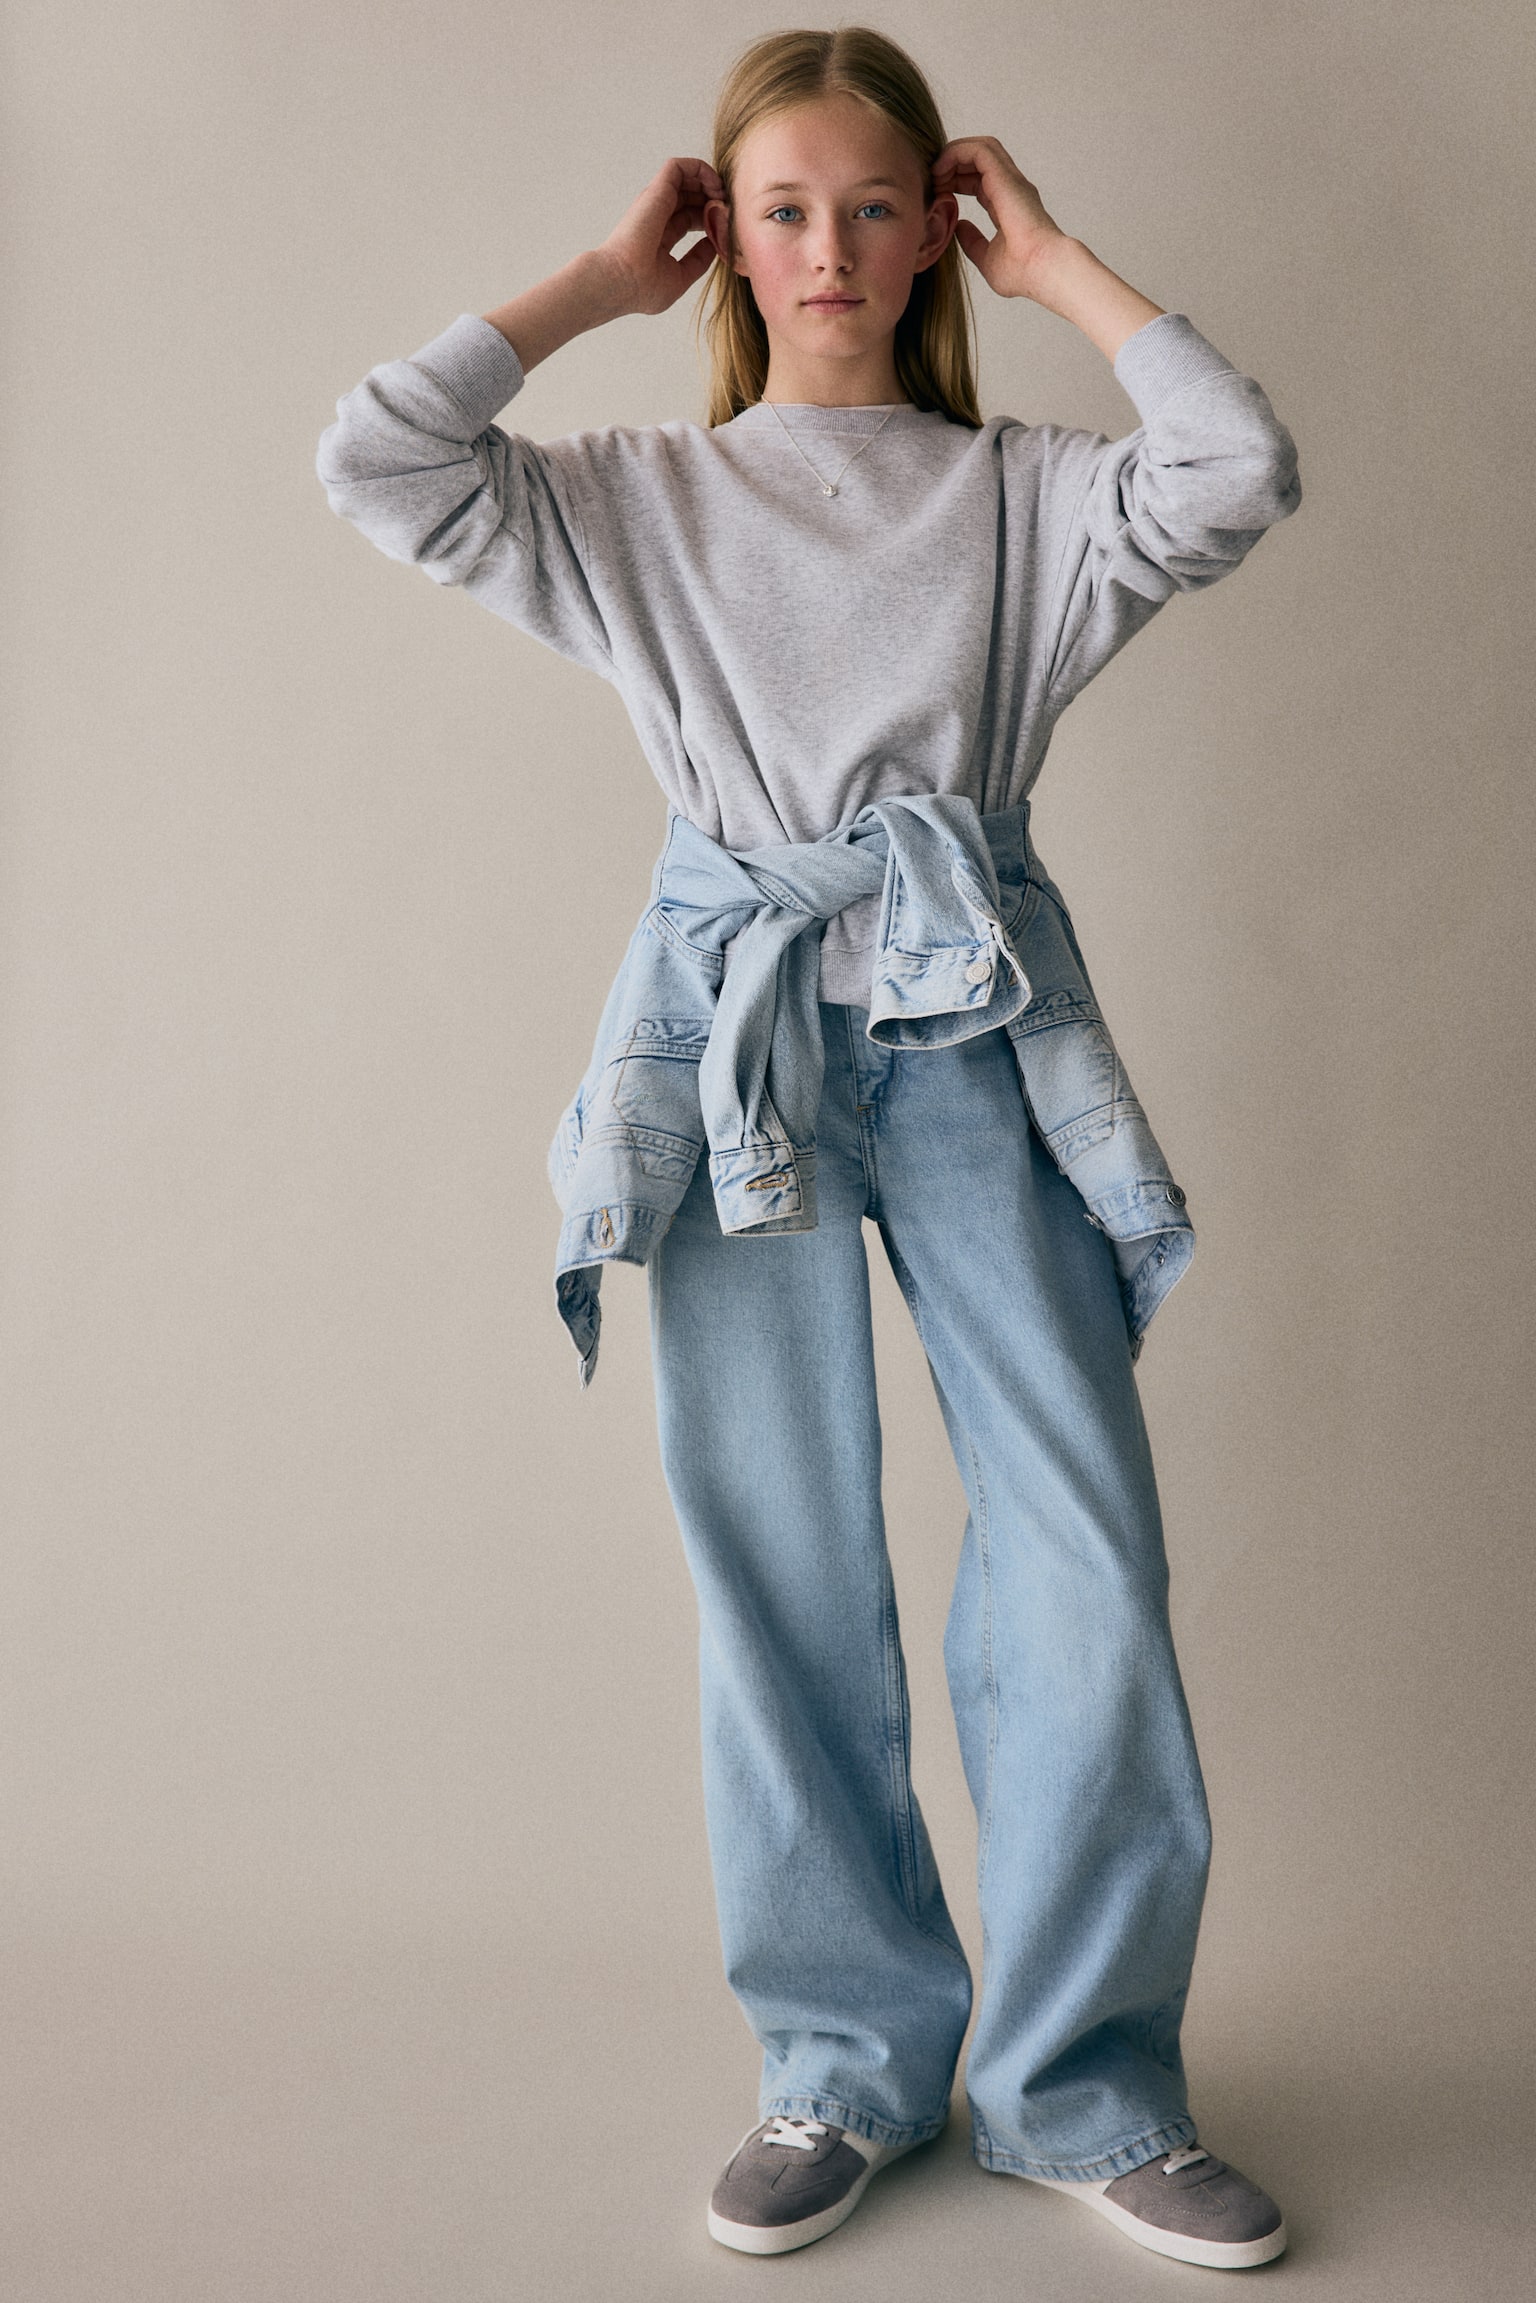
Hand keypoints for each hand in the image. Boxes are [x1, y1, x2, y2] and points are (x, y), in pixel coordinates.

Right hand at [594, 156, 723, 316]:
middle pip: (691, 197)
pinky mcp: (658, 190)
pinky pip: (681, 166)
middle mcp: (657, 215)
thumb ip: (697, 261)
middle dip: (714, 199)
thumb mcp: (679, 277)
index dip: (710, 219)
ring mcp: (656, 202)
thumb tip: (714, 245)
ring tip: (725, 195)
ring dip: (710, 182)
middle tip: (731, 210)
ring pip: (687, 177)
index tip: (726, 228)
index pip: (689, 218)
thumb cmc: (642, 287)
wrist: (621, 281)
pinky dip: (701, 169)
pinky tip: (715, 185)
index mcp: (660, 235)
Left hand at [930, 137, 1069, 302]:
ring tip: (935, 173)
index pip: (978, 179)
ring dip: (953, 154)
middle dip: (951, 165)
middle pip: (978, 159)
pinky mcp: (1005, 177)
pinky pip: (978, 150)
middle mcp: (1010, 187)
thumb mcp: (988, 259)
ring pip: (980, 147)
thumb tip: (959, 227)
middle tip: (931, 183)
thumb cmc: (1025, 272)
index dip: (954, 181)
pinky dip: (956, 153)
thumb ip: (973, 242)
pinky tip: (940, 171)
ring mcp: (1010, 180)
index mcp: (1007, 204)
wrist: (1044, 270)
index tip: (937, 195)